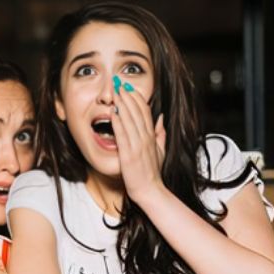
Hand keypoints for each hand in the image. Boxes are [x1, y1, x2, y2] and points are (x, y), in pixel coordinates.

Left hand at [111, 81, 166, 200]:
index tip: (128, 87)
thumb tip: (161, 117)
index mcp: (152, 136)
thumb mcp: (161, 150)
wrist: (150, 190)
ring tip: (115, 91)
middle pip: (137, 112)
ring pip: (130, 120)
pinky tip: (113, 112)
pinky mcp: (129, 155)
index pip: (145, 112)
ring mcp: (137, 146)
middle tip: (119, 82)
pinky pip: (123, 135)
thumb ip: (161, 133)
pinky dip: (118, 122)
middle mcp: (146, 139)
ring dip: (122, 104)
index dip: (137, 98)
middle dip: (127, 95)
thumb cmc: (153, 172)